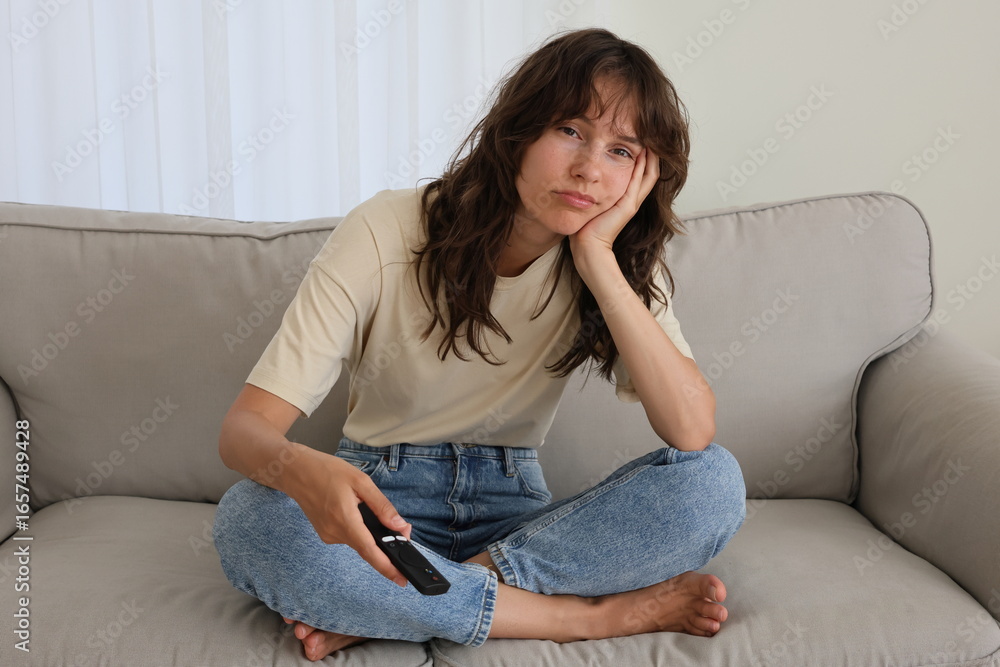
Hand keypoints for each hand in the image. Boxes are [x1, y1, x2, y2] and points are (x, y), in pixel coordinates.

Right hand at [289, 448, 412, 587]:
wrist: (295, 471)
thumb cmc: (326, 471)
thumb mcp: (360, 482)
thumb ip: (381, 506)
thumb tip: (398, 526)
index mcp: (346, 520)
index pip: (370, 552)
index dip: (388, 568)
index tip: (402, 580)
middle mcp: (335, 533)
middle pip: (367, 548)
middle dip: (386, 545)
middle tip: (402, 531)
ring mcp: (328, 535)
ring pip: (358, 541)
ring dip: (371, 534)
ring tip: (378, 514)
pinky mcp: (325, 533)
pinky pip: (349, 536)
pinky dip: (359, 530)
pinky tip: (357, 512)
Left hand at [569, 149, 659, 261]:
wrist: (588, 246)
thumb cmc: (586, 228)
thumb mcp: (593, 204)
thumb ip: (594, 192)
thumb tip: (585, 178)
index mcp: (626, 200)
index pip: (642, 176)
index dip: (646, 160)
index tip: (642, 142)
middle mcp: (633, 201)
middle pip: (650, 174)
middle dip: (653, 156)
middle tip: (652, 138)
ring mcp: (632, 203)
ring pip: (649, 176)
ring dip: (651, 158)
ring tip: (652, 142)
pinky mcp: (627, 206)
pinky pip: (637, 182)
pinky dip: (641, 167)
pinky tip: (642, 154)